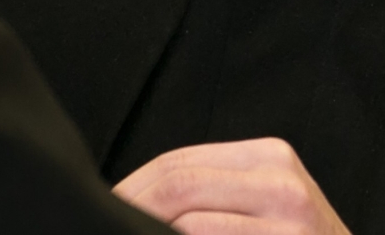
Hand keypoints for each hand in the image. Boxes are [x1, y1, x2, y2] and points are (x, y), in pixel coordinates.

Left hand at [113, 138, 352, 234]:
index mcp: (271, 157)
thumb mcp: (266, 206)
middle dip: (126, 209)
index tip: (101, 211)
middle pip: (176, 184)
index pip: (178, 161)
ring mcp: (286, 221)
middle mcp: (281, 180)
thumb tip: (130, 201)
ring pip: (185, 220)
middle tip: (98, 227)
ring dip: (142, 231)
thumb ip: (215, 193)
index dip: (129, 189)